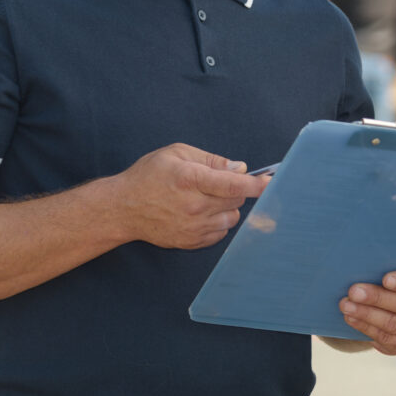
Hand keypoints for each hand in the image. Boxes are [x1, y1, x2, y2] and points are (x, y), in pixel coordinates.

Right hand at [113, 144, 268, 249]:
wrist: (123, 208)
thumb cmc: (148, 176)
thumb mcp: (176, 153)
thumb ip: (211, 159)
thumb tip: (239, 168)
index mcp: (190, 179)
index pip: (233, 185)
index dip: (257, 185)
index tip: (272, 183)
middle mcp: (193, 205)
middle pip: (236, 202)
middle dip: (234, 191)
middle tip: (215, 184)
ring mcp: (192, 227)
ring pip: (231, 219)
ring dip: (227, 208)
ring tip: (205, 199)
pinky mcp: (191, 242)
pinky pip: (220, 233)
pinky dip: (218, 223)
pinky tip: (200, 213)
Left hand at [339, 269, 395, 354]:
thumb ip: (394, 265)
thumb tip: (366, 263)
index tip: (386, 279)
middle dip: (376, 298)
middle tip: (354, 292)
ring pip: (393, 325)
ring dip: (366, 315)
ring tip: (346, 306)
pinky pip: (387, 340)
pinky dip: (367, 329)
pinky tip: (352, 319)